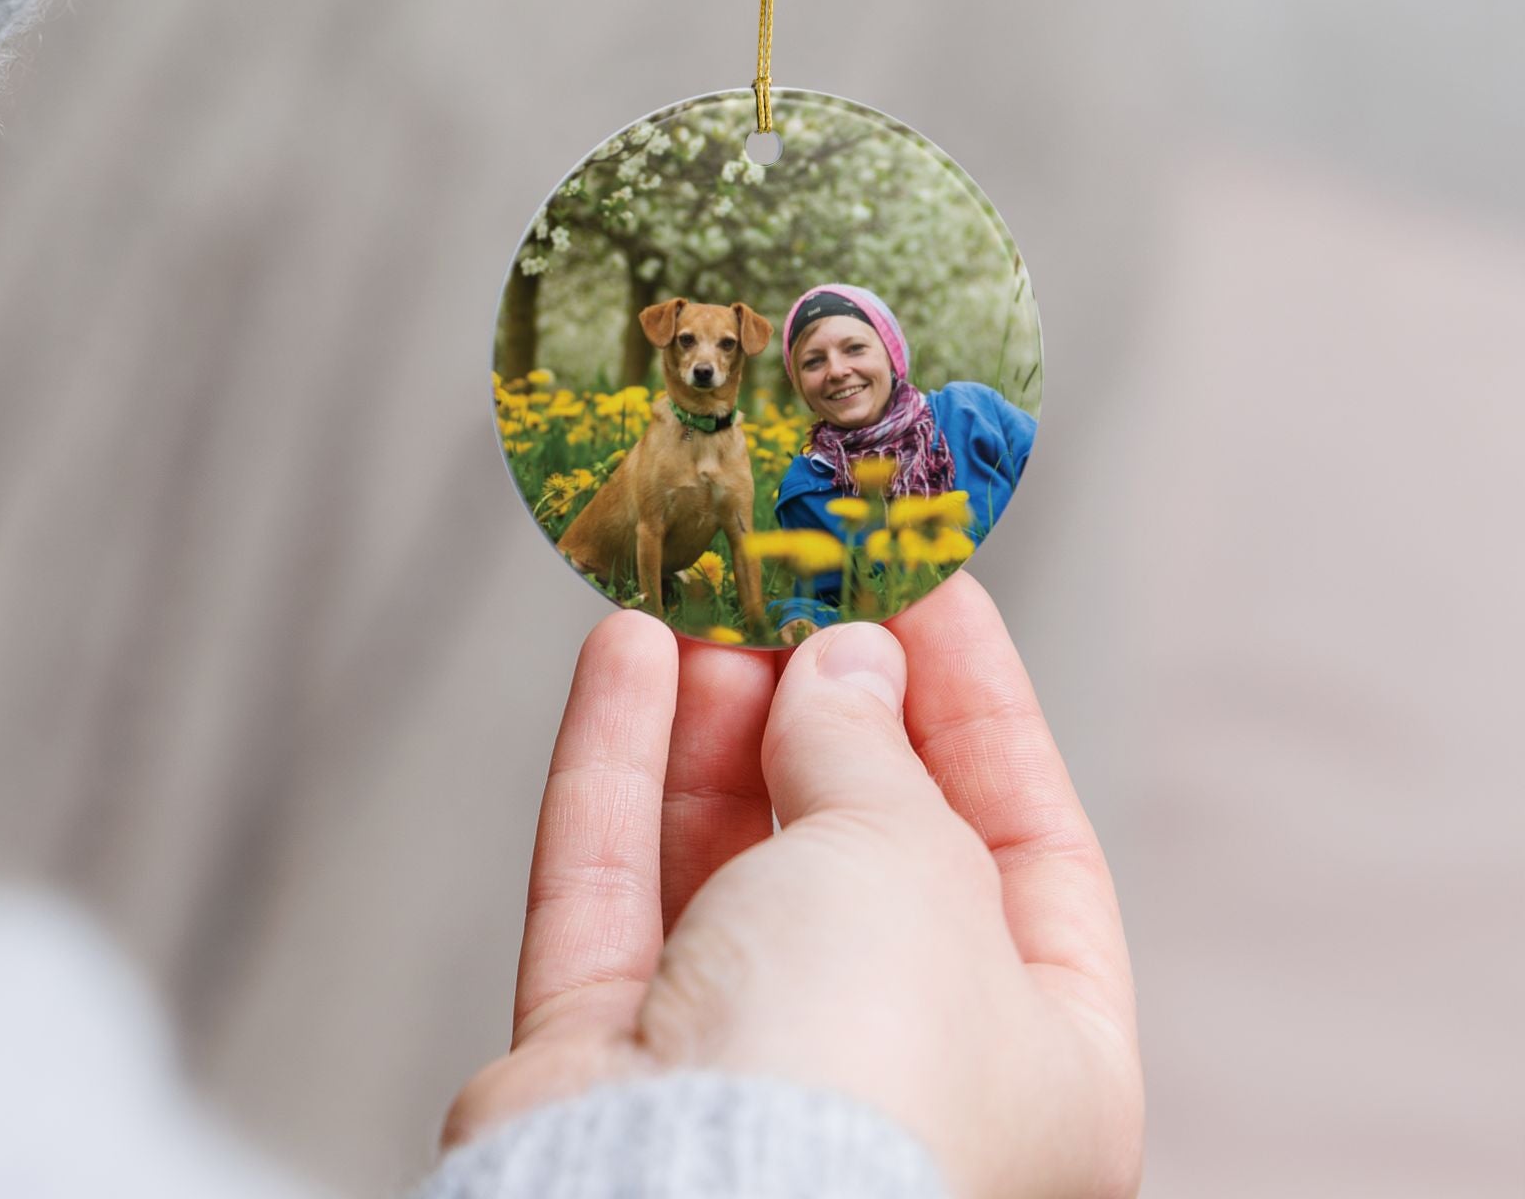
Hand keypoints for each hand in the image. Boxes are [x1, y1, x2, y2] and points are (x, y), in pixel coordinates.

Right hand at [447, 573, 1142, 1198]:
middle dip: (822, 700)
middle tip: (791, 576)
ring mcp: (742, 1071)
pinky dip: (617, 767)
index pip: (1029, 841)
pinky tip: (623, 653)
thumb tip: (845, 666)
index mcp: (1045, 1062)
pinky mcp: (607, 1061)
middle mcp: (897, 1070)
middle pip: (861, 843)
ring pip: (727, 857)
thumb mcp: (911, 860)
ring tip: (703, 595)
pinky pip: (614, 887)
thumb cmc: (858, 1074)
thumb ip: (872, 748)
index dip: (977, 701)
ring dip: (713, 717)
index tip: (924, 583)